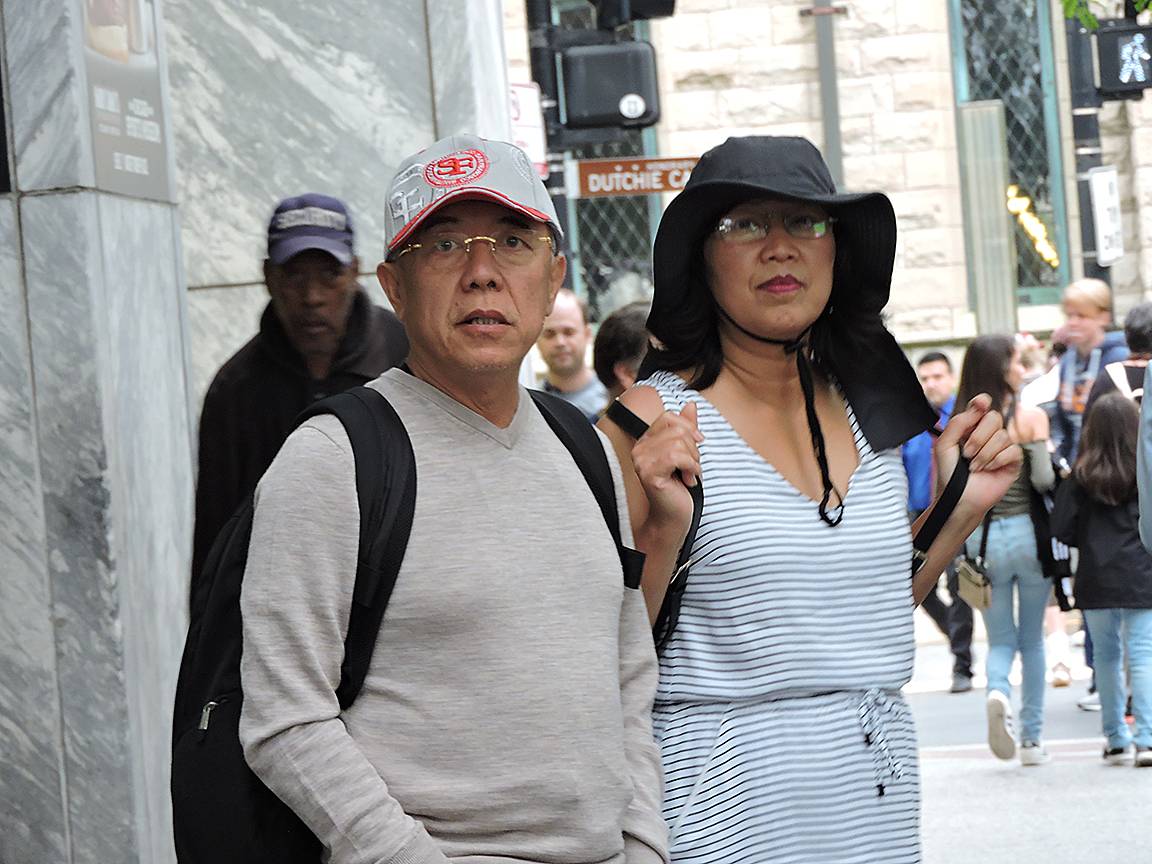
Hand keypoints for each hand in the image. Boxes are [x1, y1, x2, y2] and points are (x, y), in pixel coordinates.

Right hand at [631, 401, 701, 539]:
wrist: (673, 517)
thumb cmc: (679, 488)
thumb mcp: (686, 453)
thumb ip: (686, 428)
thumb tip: (691, 404)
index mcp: (646, 441)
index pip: (668, 417)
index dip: (688, 427)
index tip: (699, 442)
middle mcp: (639, 449)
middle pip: (677, 430)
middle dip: (693, 448)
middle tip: (692, 468)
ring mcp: (642, 461)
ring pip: (679, 443)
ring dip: (693, 461)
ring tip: (689, 475)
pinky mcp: (649, 474)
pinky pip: (678, 457)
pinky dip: (692, 468)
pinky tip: (688, 480)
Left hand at [934, 394, 1021, 515]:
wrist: (959, 498)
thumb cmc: (950, 474)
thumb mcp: (944, 445)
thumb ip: (957, 423)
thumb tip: (977, 406)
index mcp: (971, 428)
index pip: (982, 407)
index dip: (982, 402)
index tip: (980, 404)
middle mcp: (988, 435)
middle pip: (994, 418)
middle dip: (978, 437)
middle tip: (967, 453)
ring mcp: (1002, 447)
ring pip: (1003, 436)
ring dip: (985, 454)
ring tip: (974, 467)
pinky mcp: (1013, 461)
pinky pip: (1013, 450)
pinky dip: (997, 460)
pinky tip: (988, 469)